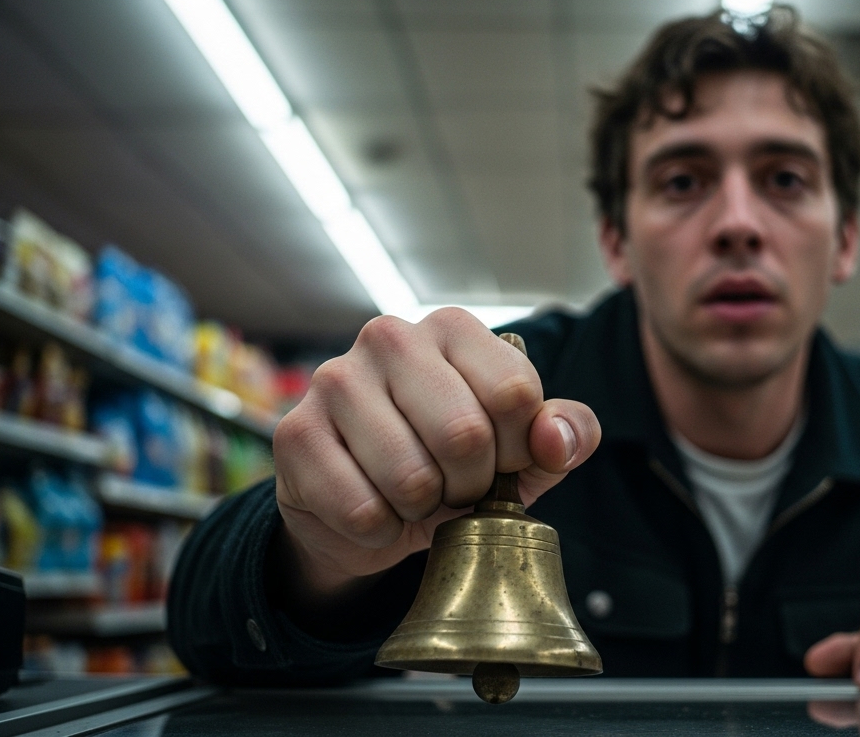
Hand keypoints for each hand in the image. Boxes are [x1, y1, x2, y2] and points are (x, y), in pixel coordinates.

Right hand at [270, 309, 600, 608]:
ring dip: (423, 510)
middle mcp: (391, 337)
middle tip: (454, 486)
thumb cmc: (452, 466)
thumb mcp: (523, 451)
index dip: (518, 449)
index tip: (500, 460)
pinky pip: (363, 510)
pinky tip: (375, 510)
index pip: (514, 393)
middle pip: (465, 434)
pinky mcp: (296, 435)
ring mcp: (335, 380)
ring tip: (414, 496)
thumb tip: (556, 438)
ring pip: (412, 477)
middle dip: (471, 485)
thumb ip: (564, 434)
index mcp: (453, 328)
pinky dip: (381, 531)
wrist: (368, 512)